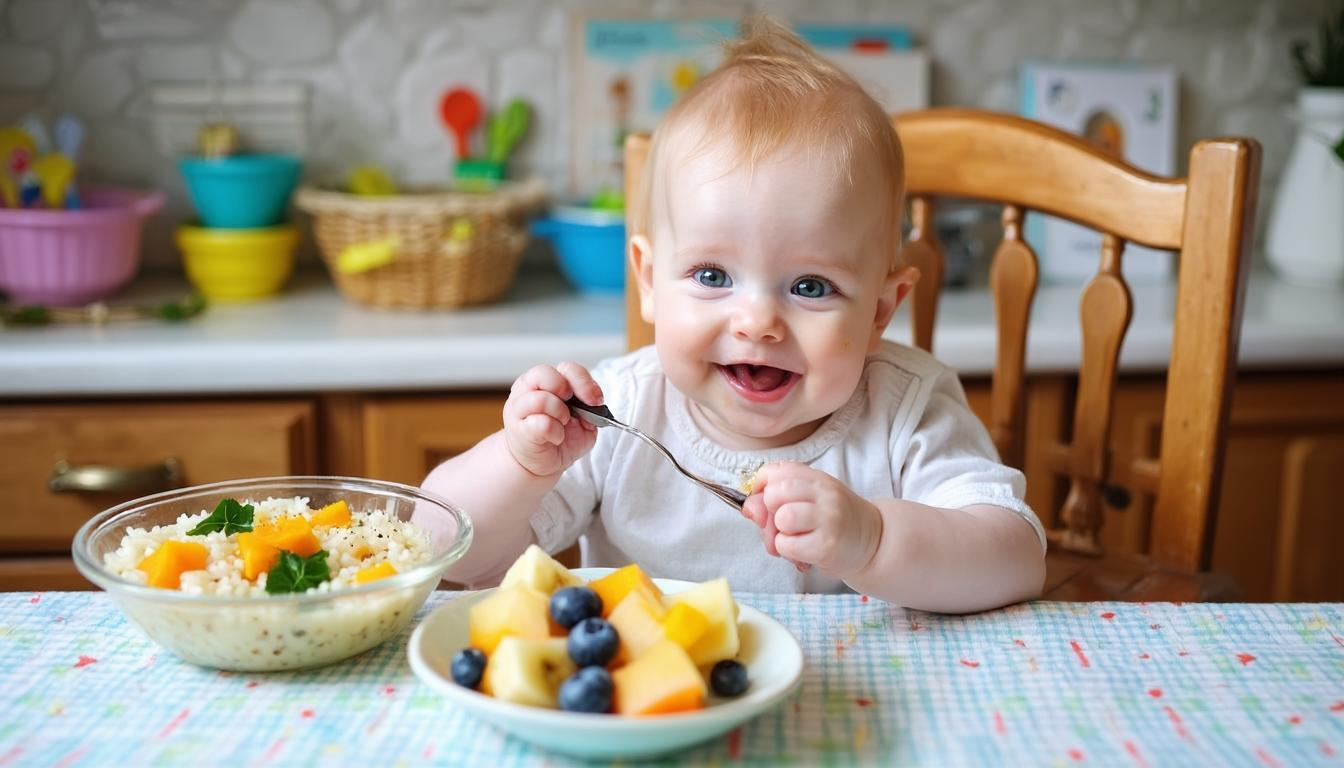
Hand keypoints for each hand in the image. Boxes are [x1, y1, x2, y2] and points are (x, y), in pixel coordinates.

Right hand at [503, 362, 602, 477]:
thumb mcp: (585, 423)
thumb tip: (593, 404)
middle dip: (566, 390)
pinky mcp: (519, 428)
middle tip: (572, 409)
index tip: (595, 400)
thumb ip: (591, 411)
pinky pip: (541, 424)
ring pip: (540, 399)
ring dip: (560, 414)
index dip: (583, 381)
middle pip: (543, 373)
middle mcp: (528, 388)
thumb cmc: (560, 437)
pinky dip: (555, 433)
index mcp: (547, 381)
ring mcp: (520, 408)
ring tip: (562, 424)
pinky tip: (555, 437)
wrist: (541, 463)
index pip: (566, 368)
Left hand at [741, 462, 881, 577]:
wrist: (872, 541)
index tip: (770, 501)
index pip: (774, 471)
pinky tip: (801, 550)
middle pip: (774, 493)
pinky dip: (786, 550)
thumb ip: (776, 499)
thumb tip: (748, 507)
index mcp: (816, 478)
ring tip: (794, 537)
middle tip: (783, 522)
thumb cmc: (833, 519)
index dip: (762, 488)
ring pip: (782, 519)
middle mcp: (824, 493)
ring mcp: (828, 518)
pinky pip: (786, 545)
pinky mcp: (826, 545)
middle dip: (769, 511)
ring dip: (779, 533)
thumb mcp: (809, 498)